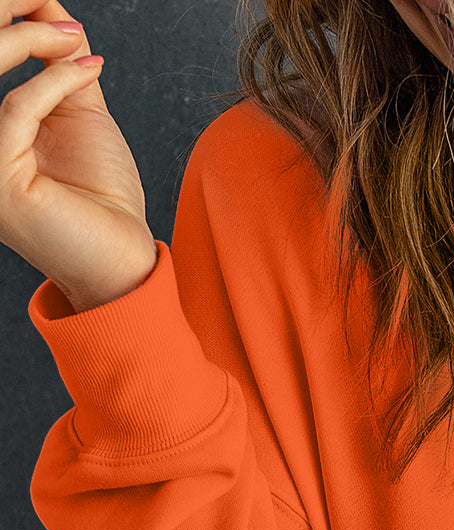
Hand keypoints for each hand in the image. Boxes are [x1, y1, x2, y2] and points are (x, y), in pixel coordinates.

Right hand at [0, 2, 157, 311]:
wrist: (122, 260)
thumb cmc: (103, 200)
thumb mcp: (80, 115)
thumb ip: (64, 69)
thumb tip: (56, 18)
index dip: (10, 22)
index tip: (47, 5)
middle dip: (9, 19)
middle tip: (49, 8)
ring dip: (33, 42)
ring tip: (74, 38)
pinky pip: (18, 108)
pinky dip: (53, 80)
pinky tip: (86, 70)